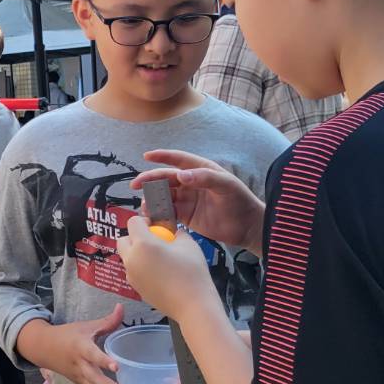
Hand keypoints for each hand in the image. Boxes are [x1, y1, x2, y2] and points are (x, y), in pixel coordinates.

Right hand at [24, 306, 132, 383]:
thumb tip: (123, 307)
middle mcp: (80, 365)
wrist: (43, 348)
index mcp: (81, 347)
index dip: (104, 360)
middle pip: (94, 379)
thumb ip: (107, 321)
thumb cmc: (68, 335)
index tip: (117, 367)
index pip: (93, 355)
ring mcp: (80, 378)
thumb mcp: (86, 326)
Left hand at [116, 217, 216, 326]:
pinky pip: (133, 272)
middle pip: (123, 240)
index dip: (144, 221)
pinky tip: (159, 274)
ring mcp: (131, 276)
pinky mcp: (136, 289)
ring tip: (158, 259)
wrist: (193, 306)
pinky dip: (141, 268)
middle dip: (134, 237)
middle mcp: (132, 259)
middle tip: (153, 241)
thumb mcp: (188, 244)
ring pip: (127, 257)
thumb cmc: (192, 273)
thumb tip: (172, 231)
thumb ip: (176, 232)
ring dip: (137, 253)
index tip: (155, 226)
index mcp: (143, 244)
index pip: (132, 222)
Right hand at [132, 150, 264, 253]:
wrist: (247, 227)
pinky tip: (152, 217)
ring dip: (152, 199)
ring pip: (164, 196)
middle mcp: (191, 183)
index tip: (147, 156)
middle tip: (135, 185)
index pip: (178, 160)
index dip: (162, 156)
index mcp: (200, 170)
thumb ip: (204, 178)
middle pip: (165, 179)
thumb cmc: (240, 201)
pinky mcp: (186, 216)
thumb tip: (180, 175)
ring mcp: (187, 200)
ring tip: (146, 206)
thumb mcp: (226, 186)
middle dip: (149, 180)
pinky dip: (158, 214)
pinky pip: (168, 213)